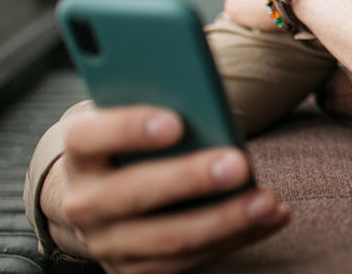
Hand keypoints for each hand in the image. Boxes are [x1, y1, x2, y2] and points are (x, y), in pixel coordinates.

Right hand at [42, 106, 288, 272]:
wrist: (100, 195)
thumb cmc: (134, 142)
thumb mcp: (134, 115)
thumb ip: (161, 102)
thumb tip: (207, 95)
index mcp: (80, 152)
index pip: (89, 136)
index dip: (128, 128)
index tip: (175, 122)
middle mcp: (84, 202)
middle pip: (134, 193)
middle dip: (190, 179)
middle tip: (238, 163)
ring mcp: (108, 243)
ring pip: (169, 238)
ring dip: (225, 220)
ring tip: (268, 199)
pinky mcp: (135, 270)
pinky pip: (190, 262)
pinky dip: (237, 238)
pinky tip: (272, 216)